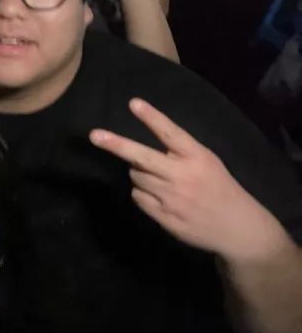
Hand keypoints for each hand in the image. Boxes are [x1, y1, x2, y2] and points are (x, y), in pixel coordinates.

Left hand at [90, 98, 287, 262]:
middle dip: (117, 145)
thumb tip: (140, 151)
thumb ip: (180, 153)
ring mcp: (172, 198)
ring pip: (136, 177)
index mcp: (197, 157)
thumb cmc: (219, 187)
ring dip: (140, 174)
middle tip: (94, 136)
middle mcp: (182, 176)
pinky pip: (138, 198)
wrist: (239, 229)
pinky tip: (160, 197)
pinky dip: (142, 194)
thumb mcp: (207, 162)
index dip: (152, 117)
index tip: (134, 103)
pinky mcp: (164, 217)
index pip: (171, 133)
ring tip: (160, 179)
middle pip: (142, 157)